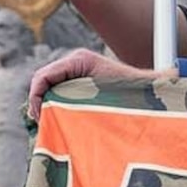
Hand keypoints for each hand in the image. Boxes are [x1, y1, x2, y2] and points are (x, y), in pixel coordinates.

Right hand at [27, 47, 150, 114]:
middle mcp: (75, 63)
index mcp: (79, 60)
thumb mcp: (103, 98)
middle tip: (43, 125)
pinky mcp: (80, 84)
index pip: (43, 76)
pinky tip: (60, 123)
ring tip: (50, 126)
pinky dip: (56, 108)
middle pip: (43, 82)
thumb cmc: (132, 95)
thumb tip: (55, 110)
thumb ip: (74, 100)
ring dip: (47, 107)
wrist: (151, 94)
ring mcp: (77, 73)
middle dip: (39, 103)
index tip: (39, 119)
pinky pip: (60, 94)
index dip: (35, 97)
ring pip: (50, 89)